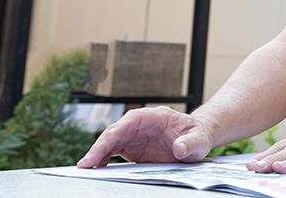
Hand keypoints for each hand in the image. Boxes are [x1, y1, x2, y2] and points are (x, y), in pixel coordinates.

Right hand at [77, 106, 214, 167]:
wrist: (197, 139)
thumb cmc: (197, 135)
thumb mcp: (200, 139)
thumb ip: (191, 142)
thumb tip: (180, 148)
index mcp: (152, 116)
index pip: (126, 123)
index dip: (111, 136)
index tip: (100, 149)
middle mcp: (139, 125)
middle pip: (113, 134)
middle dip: (98, 148)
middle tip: (85, 164)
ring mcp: (134, 136)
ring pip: (110, 143)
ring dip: (97, 155)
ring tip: (86, 169)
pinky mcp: (132, 148)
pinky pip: (113, 153)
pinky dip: (103, 160)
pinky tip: (96, 169)